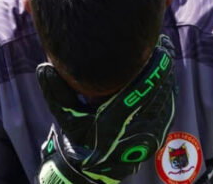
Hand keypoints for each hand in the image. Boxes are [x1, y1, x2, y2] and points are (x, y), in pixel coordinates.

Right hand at [36, 35, 176, 183]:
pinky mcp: (157, 137)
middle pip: (158, 93)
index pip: (140, 93)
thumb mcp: (65, 116)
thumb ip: (55, 91)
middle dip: (164, 67)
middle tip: (164, 44)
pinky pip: (168, 108)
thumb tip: (44, 67)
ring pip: (166, 99)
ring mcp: (150, 136)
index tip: (159, 48)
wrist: (94, 169)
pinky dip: (169, 89)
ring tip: (166, 52)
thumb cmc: (79, 138)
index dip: (153, 70)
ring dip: (168, 76)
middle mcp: (136, 131)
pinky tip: (167, 73)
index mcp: (113, 124)